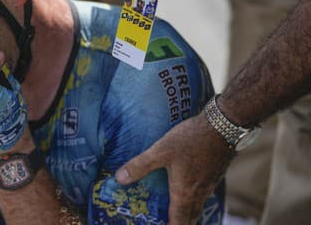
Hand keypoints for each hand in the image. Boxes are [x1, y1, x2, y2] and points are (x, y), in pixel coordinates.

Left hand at [114, 113, 233, 224]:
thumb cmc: (190, 140)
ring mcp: (210, 184)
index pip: (178, 222)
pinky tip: (189, 188)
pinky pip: (204, 195)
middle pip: (190, 218)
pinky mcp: (215, 174)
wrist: (222, 126)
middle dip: (180, 223)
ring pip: (198, 206)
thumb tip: (119, 179)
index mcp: (184, 193)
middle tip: (168, 222)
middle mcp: (199, 193)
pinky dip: (195, 199)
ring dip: (188, 213)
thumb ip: (140, 165)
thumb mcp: (160, 151)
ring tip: (176, 211)